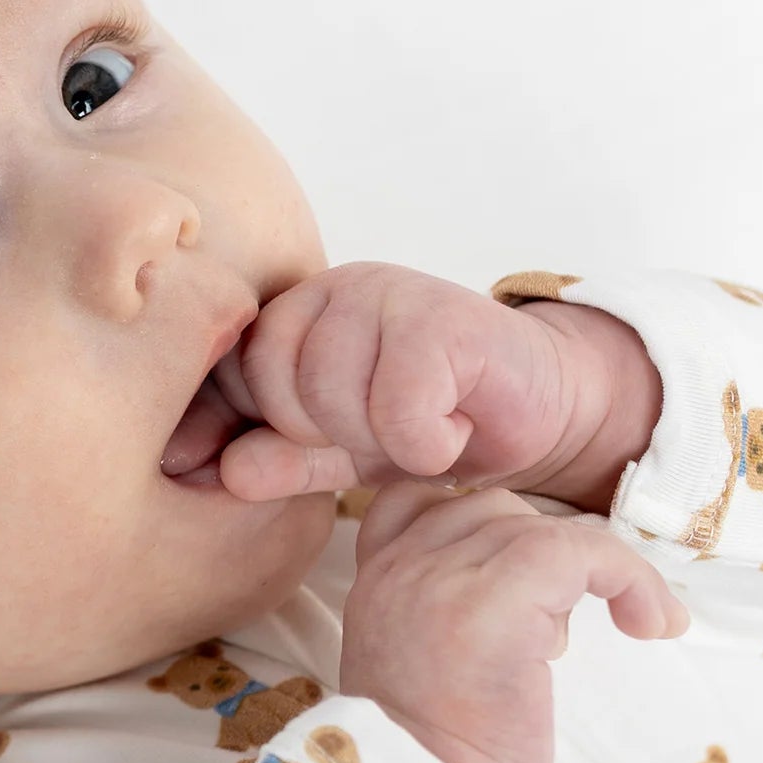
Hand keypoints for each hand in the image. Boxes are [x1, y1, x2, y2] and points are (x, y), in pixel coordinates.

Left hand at [214, 262, 600, 502]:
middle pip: (280, 387)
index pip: (238, 379)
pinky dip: (427, 442)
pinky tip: (454, 428)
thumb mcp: (341, 456)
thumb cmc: (431, 424)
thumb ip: (280, 461)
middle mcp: (335, 289)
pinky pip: (399, 404)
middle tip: (388, 431)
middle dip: (333, 435)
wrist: (538, 411)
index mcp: (297, 313)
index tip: (338, 437)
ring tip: (422, 427)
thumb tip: (224, 474)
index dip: (281, 430)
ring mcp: (388, 292)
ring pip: (332, 392)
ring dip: (383, 439)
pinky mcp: (444, 316)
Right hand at [339, 479, 689, 762]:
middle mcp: (398, 567)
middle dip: (542, 554)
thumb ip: (449, 618)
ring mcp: (439, 575)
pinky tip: (650, 622)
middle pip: (490, 508)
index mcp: (376, 583)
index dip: (482, 527)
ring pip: (539, 526)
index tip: (527, 582)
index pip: (419, 501)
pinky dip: (628, 578)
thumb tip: (546, 604)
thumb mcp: (421, 673)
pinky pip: (578, 550)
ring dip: (593, 570)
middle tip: (564, 624)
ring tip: (613, 627)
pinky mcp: (492, 599)